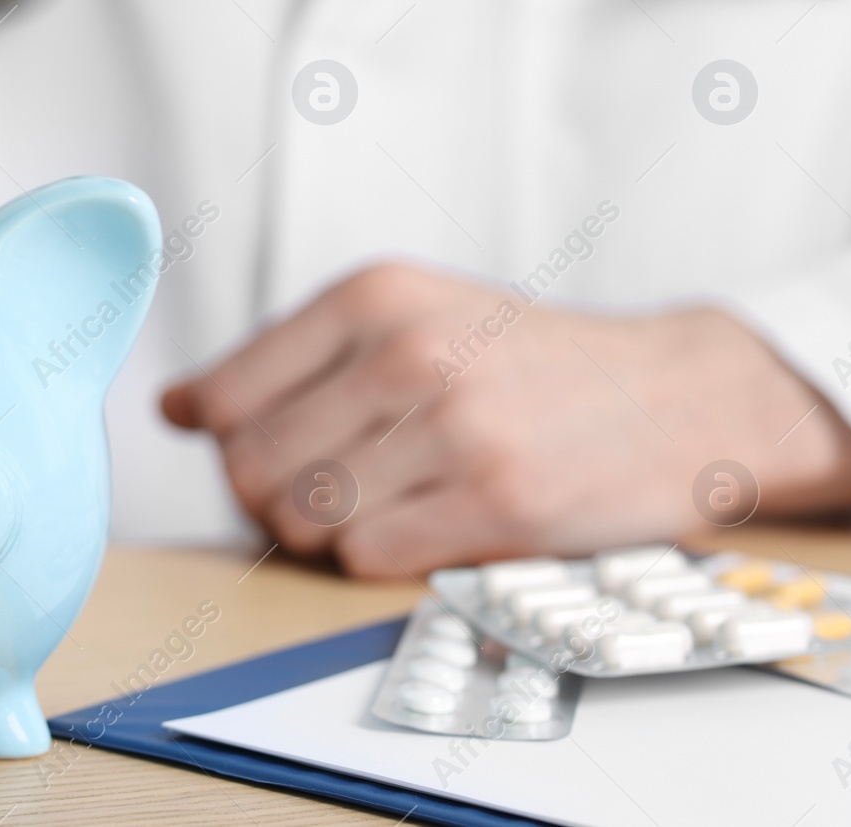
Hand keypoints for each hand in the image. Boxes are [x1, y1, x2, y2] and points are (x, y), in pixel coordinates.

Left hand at [162, 263, 850, 575]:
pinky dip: (377, 555)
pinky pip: (365, 556)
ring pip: (300, 519)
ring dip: (321, 531)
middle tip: (316, 488)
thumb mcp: (412, 314)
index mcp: (374, 293)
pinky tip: (422, 524)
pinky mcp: (497, 504)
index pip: (222, 395)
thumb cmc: (524, 360)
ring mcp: (455, 427)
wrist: (678, 395)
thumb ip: (291, 357)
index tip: (246, 449)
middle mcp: (407, 350)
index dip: (220, 442)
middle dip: (264, 496)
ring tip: (374, 503)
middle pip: (249, 467)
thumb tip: (172, 406)